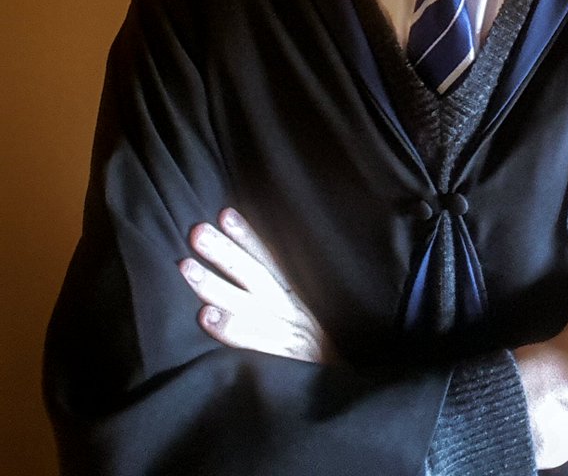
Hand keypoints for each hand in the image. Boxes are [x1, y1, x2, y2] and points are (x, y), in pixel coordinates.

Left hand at [178, 208, 331, 363]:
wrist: (339, 396)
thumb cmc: (313, 358)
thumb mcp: (304, 320)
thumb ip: (280, 297)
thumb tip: (242, 268)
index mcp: (296, 299)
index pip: (270, 260)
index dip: (247, 236)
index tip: (224, 214)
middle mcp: (292, 311)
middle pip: (256, 274)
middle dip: (225, 251)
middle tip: (196, 231)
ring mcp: (288, 336)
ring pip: (249, 304)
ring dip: (216, 284)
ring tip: (186, 267)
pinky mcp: (283, 363)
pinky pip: (253, 342)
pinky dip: (231, 328)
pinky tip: (206, 316)